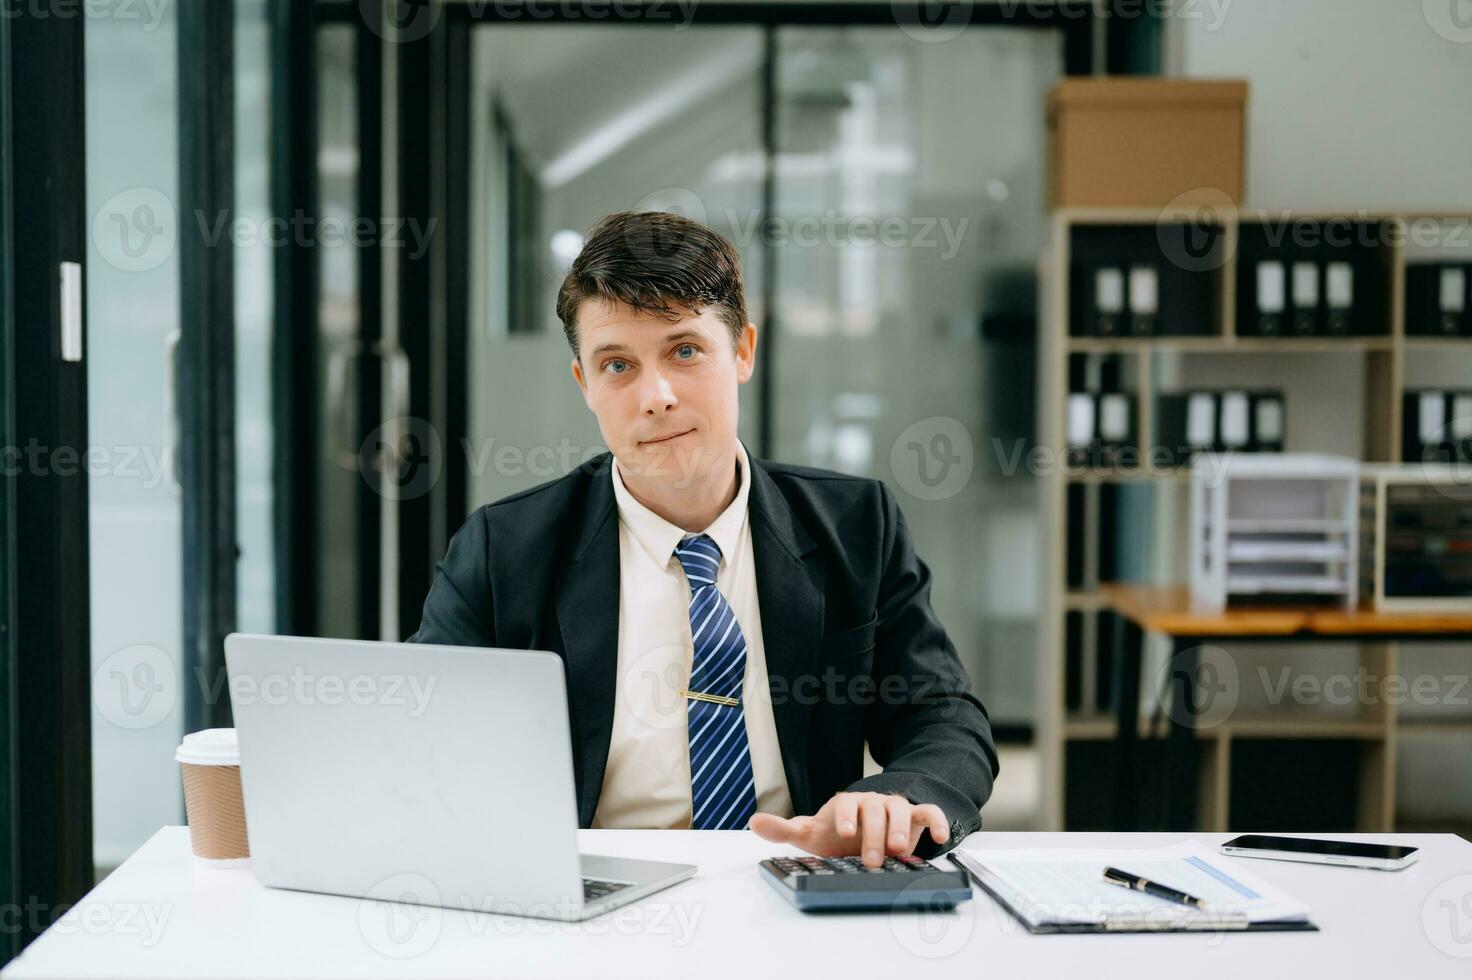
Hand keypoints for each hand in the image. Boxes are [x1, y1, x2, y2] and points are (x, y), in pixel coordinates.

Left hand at [747, 792, 949, 868]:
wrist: (863, 834)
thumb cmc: (835, 835)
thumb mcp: (810, 834)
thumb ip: (784, 830)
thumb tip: (754, 822)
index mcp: (845, 804)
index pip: (845, 803)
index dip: (846, 816)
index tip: (844, 833)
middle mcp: (870, 802)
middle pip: (874, 809)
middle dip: (873, 833)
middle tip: (871, 860)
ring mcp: (894, 808)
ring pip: (900, 809)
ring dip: (900, 828)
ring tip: (897, 852)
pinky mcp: (915, 817)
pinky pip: (929, 812)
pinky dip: (936, 821)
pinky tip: (940, 837)